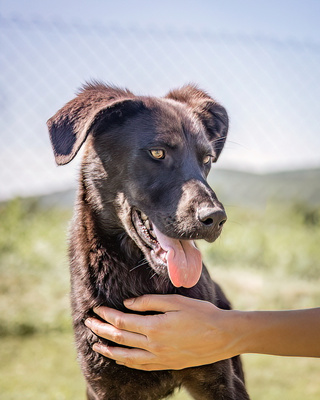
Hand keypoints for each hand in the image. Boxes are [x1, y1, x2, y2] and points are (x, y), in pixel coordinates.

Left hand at [85, 294, 239, 370]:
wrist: (223, 336)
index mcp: (155, 327)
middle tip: (88, 323)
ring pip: (126, 357)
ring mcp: (160, 358)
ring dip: (109, 350)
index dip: (107, 315)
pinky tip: (120, 358)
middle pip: (120, 339)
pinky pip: (140, 366)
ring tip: (96, 346)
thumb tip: (127, 304)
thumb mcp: (176, 301)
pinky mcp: (167, 364)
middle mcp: (153, 345)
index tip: (96, 309)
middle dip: (101, 330)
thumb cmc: (201, 314)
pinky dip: (126, 362)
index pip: (122, 322)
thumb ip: (149, 302)